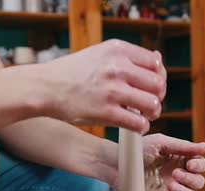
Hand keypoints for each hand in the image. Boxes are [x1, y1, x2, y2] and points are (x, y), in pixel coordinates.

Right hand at [30, 39, 165, 132]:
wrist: (45, 87)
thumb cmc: (73, 72)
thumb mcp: (100, 53)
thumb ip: (127, 57)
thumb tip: (159, 61)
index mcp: (117, 50)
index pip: (155, 63)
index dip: (158, 76)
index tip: (151, 86)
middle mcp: (117, 68)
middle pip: (158, 84)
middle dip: (158, 96)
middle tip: (149, 103)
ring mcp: (112, 91)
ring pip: (153, 104)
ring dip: (153, 113)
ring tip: (145, 116)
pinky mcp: (106, 113)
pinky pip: (138, 123)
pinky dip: (141, 127)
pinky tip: (135, 126)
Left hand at [142, 134, 204, 190]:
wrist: (117, 164)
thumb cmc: (138, 150)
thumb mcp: (160, 143)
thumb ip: (183, 146)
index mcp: (181, 160)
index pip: (201, 165)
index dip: (199, 165)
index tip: (189, 164)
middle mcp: (179, 175)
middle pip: (199, 182)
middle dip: (191, 179)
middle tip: (175, 174)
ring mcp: (171, 189)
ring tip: (170, 186)